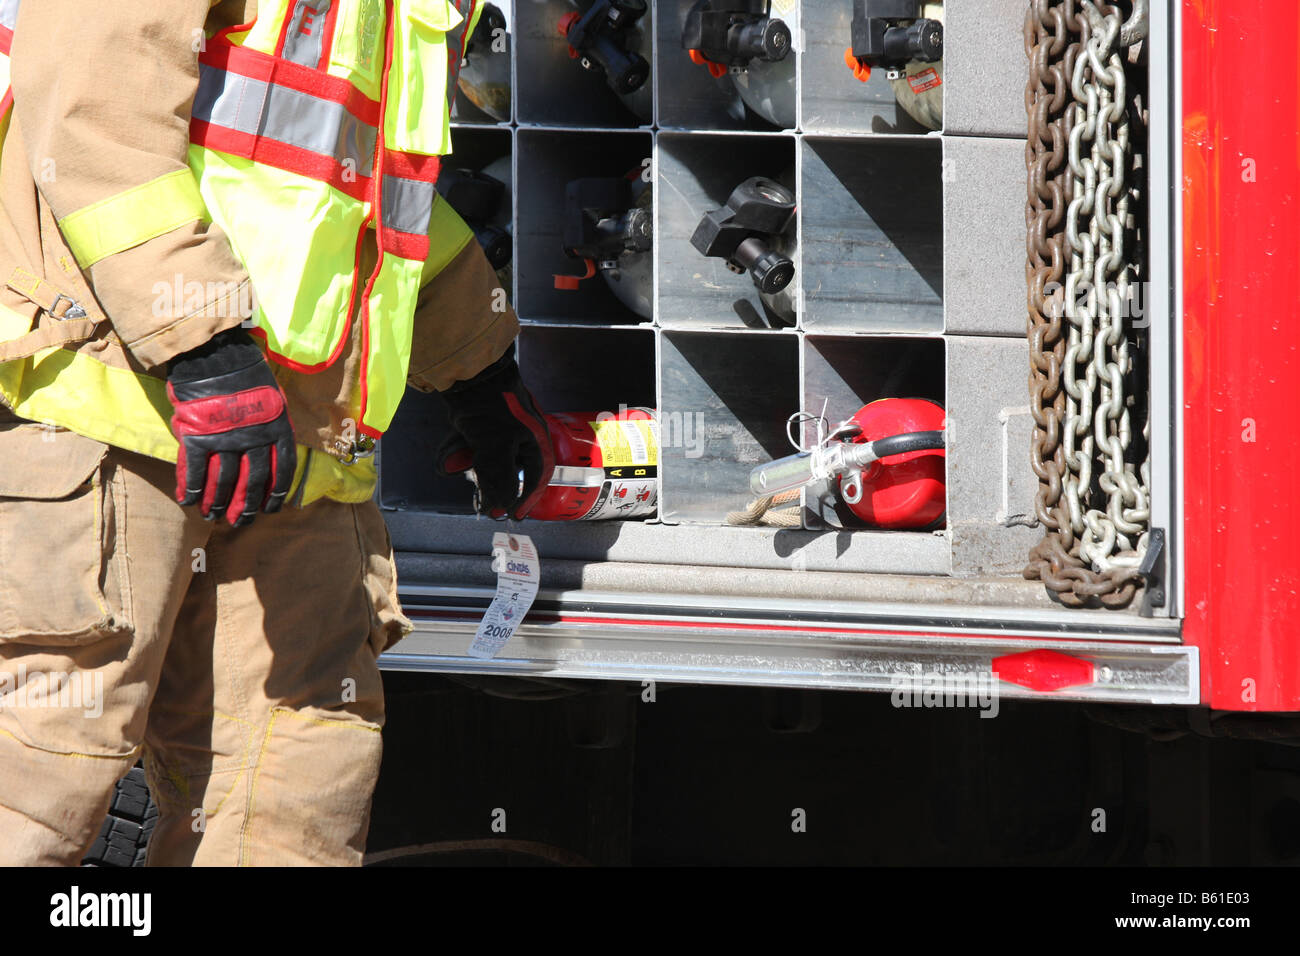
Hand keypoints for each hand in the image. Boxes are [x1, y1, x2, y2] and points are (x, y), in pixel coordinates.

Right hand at [166, 328, 296, 525]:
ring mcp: (225, 438)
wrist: (212, 352)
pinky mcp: (197, 436)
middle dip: (246, 507)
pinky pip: (194, 471)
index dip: (276, 494)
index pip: (282, 470)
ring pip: (223, 482)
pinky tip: (188, 501)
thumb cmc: (243, 374)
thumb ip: (271, 427)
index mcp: (278, 427)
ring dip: (217, 503)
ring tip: (213, 515)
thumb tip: (271, 456)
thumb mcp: (272, 398)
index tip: (270, 509)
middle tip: (239, 522)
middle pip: (253, 482)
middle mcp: (255, 437)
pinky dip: (191, 489)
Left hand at [437, 344, 553, 519]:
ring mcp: (496, 429)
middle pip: (503, 470)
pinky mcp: (476, 423)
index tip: (513, 516)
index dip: (526, 499)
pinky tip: (446, 448)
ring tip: (449, 459)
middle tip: (474, 494)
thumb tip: (499, 509)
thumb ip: (499, 480)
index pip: (536, 478)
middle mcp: (519, 437)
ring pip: (480, 458)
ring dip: (462, 460)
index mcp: (535, 442)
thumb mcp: (496, 448)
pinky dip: (455, 448)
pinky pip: (466, 445)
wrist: (467, 371)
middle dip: (482, 476)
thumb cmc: (492, 407)